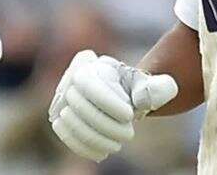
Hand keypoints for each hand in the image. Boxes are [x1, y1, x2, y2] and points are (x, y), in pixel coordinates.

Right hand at [48, 50, 177, 161]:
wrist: (119, 99)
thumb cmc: (135, 90)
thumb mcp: (148, 85)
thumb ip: (156, 87)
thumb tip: (156, 92)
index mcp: (89, 63)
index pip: (87, 82)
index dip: (106, 101)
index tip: (130, 116)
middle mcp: (69, 78)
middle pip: (77, 103)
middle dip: (105, 124)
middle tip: (129, 134)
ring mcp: (61, 99)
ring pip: (70, 120)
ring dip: (95, 137)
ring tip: (118, 144)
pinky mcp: (60, 119)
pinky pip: (65, 134)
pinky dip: (83, 146)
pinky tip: (103, 152)